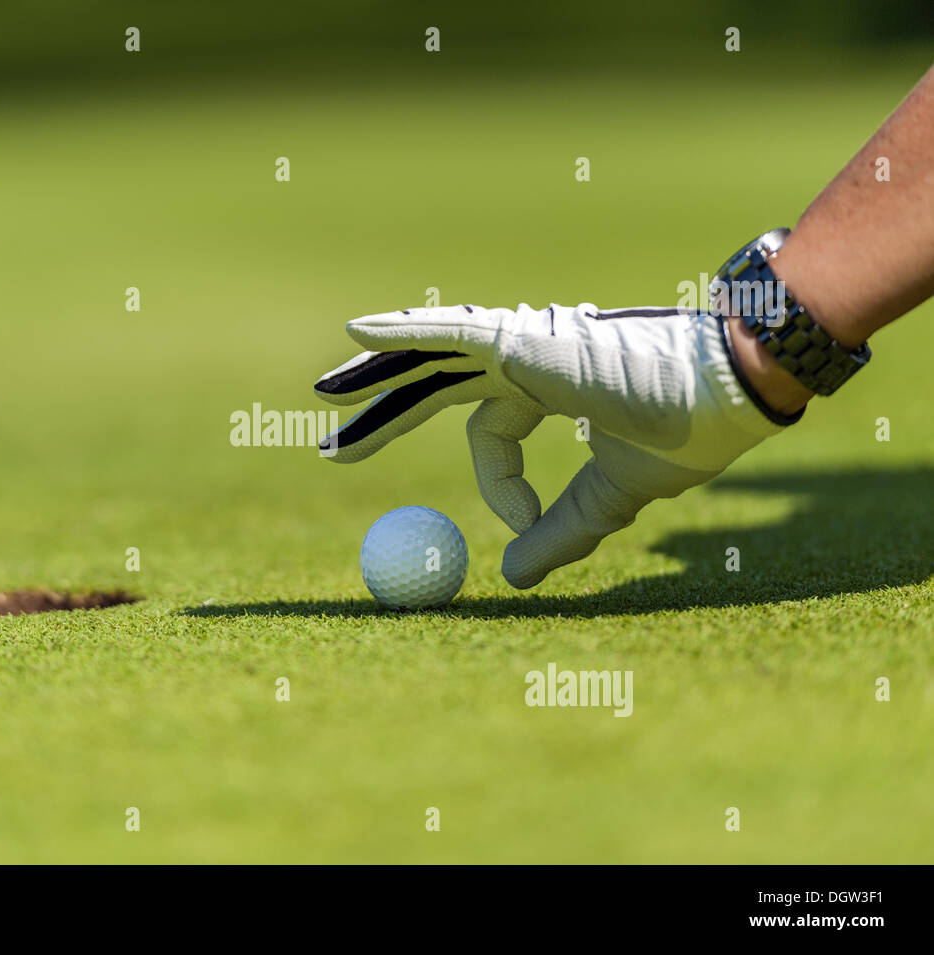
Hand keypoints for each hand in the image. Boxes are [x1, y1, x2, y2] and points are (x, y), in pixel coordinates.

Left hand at [314, 303, 790, 588]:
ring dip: (372, 376)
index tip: (525, 528)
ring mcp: (523, 343)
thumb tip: (511, 577)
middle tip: (327, 445)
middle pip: (432, 384)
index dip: (502, 488)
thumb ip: (560, 529)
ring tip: (322, 393)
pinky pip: (450, 333)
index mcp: (547, 385)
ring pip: (430, 358)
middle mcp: (526, 357)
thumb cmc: (684, 434)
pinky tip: (357, 332)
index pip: (491, 433)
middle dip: (380, 413)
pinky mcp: (524, 340)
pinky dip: (403, 330)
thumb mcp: (610, 497)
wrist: (731, 395)